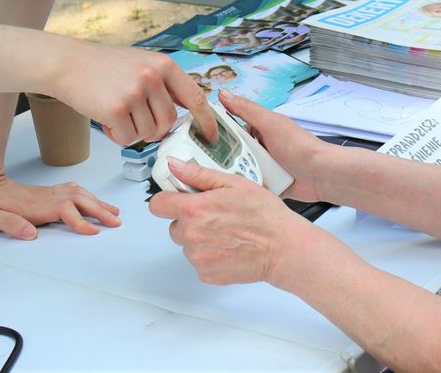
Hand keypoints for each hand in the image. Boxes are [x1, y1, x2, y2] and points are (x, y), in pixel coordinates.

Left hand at [0, 167, 120, 238]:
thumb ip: (8, 224)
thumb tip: (32, 234)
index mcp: (33, 205)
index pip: (64, 210)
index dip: (80, 220)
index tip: (94, 231)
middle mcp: (44, 197)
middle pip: (78, 199)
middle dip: (99, 210)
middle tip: (117, 222)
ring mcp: (46, 193)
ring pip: (78, 193)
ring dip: (97, 202)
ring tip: (114, 212)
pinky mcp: (46, 193)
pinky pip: (72, 191)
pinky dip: (88, 196)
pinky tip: (94, 201)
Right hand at [53, 40, 217, 146]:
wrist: (68, 63)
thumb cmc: (103, 66)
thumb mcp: (142, 63)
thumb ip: (164, 84)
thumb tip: (186, 111)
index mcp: (164, 65)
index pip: (195, 97)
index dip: (206, 120)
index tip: (211, 136)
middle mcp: (152, 77)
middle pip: (168, 122)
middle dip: (153, 128)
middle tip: (135, 119)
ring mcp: (134, 92)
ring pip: (147, 133)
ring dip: (132, 131)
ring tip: (117, 112)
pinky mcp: (116, 109)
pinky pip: (127, 138)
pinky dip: (117, 135)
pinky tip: (106, 118)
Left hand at [148, 158, 311, 285]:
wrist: (282, 248)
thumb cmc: (264, 215)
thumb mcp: (233, 183)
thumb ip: (199, 174)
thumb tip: (175, 165)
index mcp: (194, 209)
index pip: (158, 205)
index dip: (167, 199)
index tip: (178, 199)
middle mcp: (191, 235)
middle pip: (174, 225)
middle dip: (189, 220)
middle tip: (215, 216)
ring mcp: (198, 257)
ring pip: (187, 244)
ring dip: (200, 238)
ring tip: (226, 232)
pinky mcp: (206, 274)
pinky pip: (199, 261)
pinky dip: (209, 255)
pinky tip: (229, 247)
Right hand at [219, 90, 331, 203]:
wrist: (321, 175)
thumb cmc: (300, 146)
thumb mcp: (270, 123)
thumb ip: (246, 109)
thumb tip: (224, 93)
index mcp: (258, 128)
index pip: (231, 129)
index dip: (219, 135)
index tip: (208, 141)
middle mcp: (259, 146)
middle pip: (233, 152)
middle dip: (231, 160)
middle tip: (233, 162)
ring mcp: (263, 165)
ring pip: (240, 170)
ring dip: (241, 175)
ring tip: (244, 176)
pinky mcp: (267, 182)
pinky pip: (250, 185)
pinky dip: (249, 187)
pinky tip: (246, 190)